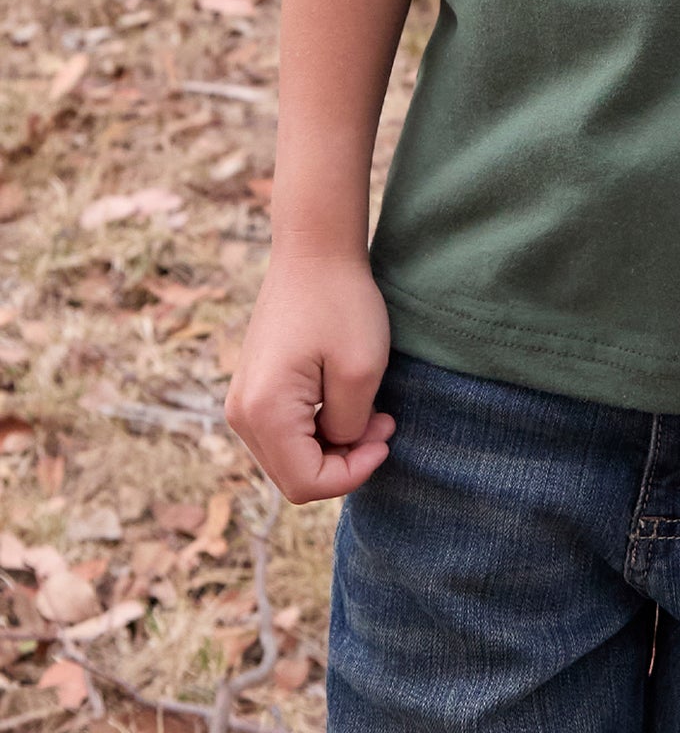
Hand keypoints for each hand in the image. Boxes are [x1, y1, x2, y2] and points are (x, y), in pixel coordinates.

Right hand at [225, 250, 394, 502]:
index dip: (352, 474)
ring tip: (371, 411)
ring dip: (332, 446)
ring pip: (289, 457)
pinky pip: (284, 432)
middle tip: (383, 424)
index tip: (385, 439)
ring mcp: (242, 400)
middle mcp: (241, 413)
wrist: (314, 249)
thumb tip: (339, 448)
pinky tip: (346, 400)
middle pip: (294, 476)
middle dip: (343, 461)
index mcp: (263, 412)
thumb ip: (349, 427)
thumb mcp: (360, 371)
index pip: (305, 483)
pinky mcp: (253, 387)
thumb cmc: (341, 302)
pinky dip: (318, 429)